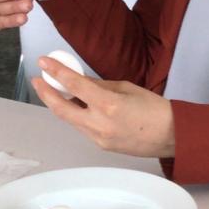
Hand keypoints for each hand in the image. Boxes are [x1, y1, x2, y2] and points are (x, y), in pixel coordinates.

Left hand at [33, 56, 175, 158]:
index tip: (44, 62)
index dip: (56, 72)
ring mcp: (98, 138)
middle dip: (45, 94)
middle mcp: (99, 124)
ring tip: (56, 91)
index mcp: (108, 105)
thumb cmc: (154, 109)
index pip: (74, 85)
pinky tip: (79, 106)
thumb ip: (100, 85)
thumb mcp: (126, 88)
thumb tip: (80, 81)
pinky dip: (77, 115)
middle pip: (61, 109)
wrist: (171, 136)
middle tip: (37, 80)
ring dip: (60, 105)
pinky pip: (83, 128)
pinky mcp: (101, 146)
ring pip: (71, 120)